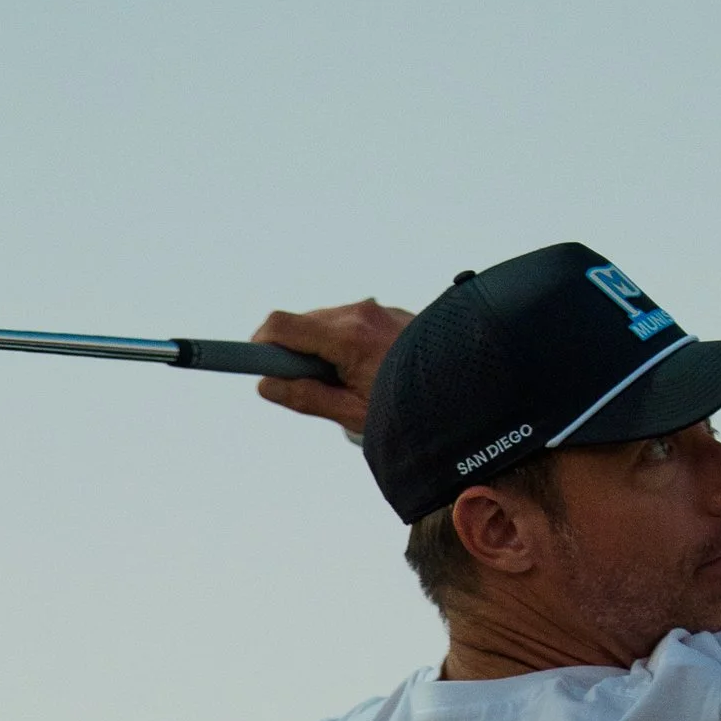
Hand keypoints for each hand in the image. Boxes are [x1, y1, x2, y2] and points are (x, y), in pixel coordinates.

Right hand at [253, 299, 411, 438]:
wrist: (465, 393)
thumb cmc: (413, 409)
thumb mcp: (354, 413)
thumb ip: (306, 397)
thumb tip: (267, 385)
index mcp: (349, 338)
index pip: (282, 326)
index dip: (260, 344)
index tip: (255, 362)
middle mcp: (361, 313)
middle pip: (301, 323)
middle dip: (294, 351)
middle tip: (309, 385)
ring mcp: (378, 308)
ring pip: (325, 321)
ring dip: (320, 346)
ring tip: (346, 380)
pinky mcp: (389, 311)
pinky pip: (350, 320)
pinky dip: (344, 341)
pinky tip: (366, 367)